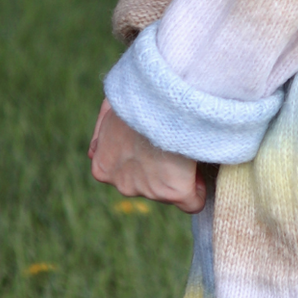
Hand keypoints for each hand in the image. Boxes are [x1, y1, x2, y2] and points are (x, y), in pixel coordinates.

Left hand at [88, 98, 206, 212]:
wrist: (154, 99)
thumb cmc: (135, 96)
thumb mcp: (110, 107)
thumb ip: (103, 128)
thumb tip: (95, 150)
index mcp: (102, 165)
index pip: (124, 170)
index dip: (143, 154)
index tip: (155, 140)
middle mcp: (122, 184)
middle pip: (148, 182)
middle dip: (160, 165)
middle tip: (173, 139)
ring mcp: (148, 190)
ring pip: (169, 188)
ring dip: (179, 171)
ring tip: (185, 142)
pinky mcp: (174, 192)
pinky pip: (192, 201)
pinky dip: (199, 189)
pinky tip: (201, 169)